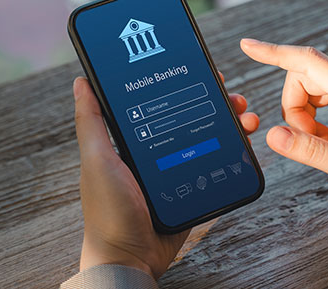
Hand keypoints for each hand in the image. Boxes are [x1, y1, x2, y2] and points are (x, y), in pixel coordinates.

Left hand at [72, 75, 258, 278]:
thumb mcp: (97, 161)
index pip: (162, 101)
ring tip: (245, 118)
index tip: (200, 69)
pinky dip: (235, 150)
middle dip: (215, 101)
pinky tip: (246, 141)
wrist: (132, 258)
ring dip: (231, 123)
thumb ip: (91, 123)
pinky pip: (218, 163)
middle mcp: (158, 151)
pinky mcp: (194, 189)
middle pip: (192, 115)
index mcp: (134, 140)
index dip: (182, 83)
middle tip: (231, 95)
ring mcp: (178, 170)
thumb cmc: (108, 211)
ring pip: (210, 136)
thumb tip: (81, 82)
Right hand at [240, 38, 327, 205]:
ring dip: (304, 116)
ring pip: (309, 87)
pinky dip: (314, 116)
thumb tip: (272, 135)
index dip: (275, 53)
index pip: (309, 63)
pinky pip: (320, 95)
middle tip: (311, 142)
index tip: (247, 45)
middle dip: (294, 110)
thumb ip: (311, 152)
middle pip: (303, 78)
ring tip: (325, 143)